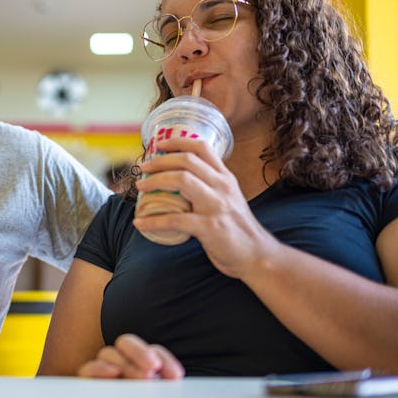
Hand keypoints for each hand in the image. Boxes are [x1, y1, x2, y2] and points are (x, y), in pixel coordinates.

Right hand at [76, 333, 184, 379]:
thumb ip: (162, 388)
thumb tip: (173, 379)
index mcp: (141, 367)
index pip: (151, 351)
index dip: (164, 358)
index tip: (176, 376)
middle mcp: (122, 366)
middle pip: (126, 342)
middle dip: (140, 353)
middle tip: (152, 371)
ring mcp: (104, 374)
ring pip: (108, 353)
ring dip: (125, 363)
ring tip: (141, 380)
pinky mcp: (87, 385)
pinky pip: (87, 370)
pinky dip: (99, 368)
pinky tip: (114, 374)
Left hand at [133, 137, 278, 279]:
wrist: (257, 255)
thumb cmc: (238, 228)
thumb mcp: (229, 199)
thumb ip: (210, 187)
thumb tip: (177, 181)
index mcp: (225, 178)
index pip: (201, 148)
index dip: (177, 141)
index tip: (158, 144)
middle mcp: (222, 187)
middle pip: (186, 161)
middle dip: (160, 161)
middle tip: (143, 168)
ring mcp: (217, 206)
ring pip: (181, 181)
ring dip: (155, 181)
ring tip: (140, 187)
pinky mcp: (210, 228)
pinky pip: (176, 220)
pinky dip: (154, 221)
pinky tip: (140, 222)